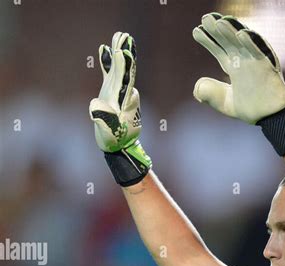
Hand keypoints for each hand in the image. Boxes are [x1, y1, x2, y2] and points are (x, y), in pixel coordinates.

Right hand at [89, 32, 151, 186]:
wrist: (119, 145)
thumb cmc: (113, 139)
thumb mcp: (108, 131)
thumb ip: (102, 118)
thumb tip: (95, 108)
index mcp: (124, 101)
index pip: (125, 79)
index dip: (124, 66)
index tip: (123, 52)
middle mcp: (124, 93)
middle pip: (124, 70)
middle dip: (124, 53)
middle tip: (124, 36)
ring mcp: (119, 92)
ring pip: (120, 69)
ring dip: (118, 53)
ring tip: (119, 37)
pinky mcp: (112, 93)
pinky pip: (111, 74)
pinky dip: (107, 62)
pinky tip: (104, 49)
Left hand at [192, 12, 284, 124]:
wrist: (271, 119)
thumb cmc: (253, 110)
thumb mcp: (225, 103)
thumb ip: (210, 94)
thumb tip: (196, 88)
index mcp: (235, 67)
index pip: (219, 50)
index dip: (208, 40)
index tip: (196, 31)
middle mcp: (244, 61)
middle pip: (228, 41)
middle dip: (217, 30)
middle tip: (205, 18)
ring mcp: (255, 62)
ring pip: (242, 42)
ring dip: (231, 31)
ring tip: (218, 22)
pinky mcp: (268, 66)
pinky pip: (259, 52)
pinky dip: (251, 42)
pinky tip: (240, 33)